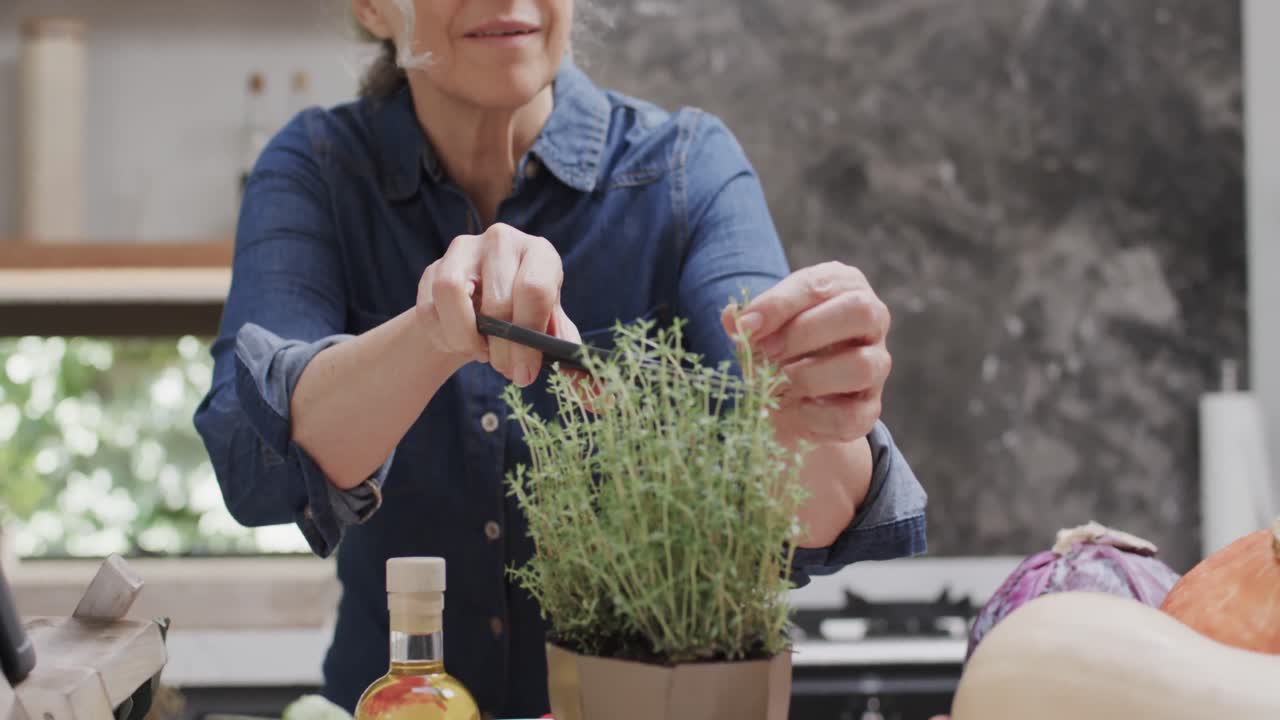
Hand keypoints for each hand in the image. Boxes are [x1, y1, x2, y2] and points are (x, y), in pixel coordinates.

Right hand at [416, 223, 581, 386]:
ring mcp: (465, 248)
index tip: (525, 373)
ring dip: (464, 337)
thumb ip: (569, 357)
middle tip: (505, 369)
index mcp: (541, 253)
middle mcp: (504, 241)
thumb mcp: (550, 331)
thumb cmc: (525, 316)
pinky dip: (442, 335)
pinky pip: (429, 307)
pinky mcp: (434, 265)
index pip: (534, 290)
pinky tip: (457, 340)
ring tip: (480, 351)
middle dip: (502, 349)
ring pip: (451, 293)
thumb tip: (598, 398)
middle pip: (497, 300)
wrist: (482, 305)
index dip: (528, 339)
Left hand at [722, 261, 891, 444]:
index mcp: (843, 287)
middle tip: (768, 351)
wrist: (792, 400)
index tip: (747, 325)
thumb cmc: (778, 347)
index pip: (819, 285)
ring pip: (862, 365)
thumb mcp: (761, 328)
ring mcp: (877, 365)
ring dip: (811, 375)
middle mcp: (871, 320)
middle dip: (805, 332)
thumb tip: (733, 316)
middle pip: (859, 312)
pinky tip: (796, 409)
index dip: (779, 304)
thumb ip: (748, 322)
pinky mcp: (870, 409)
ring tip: (781, 382)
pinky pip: (852, 414)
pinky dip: (816, 415)